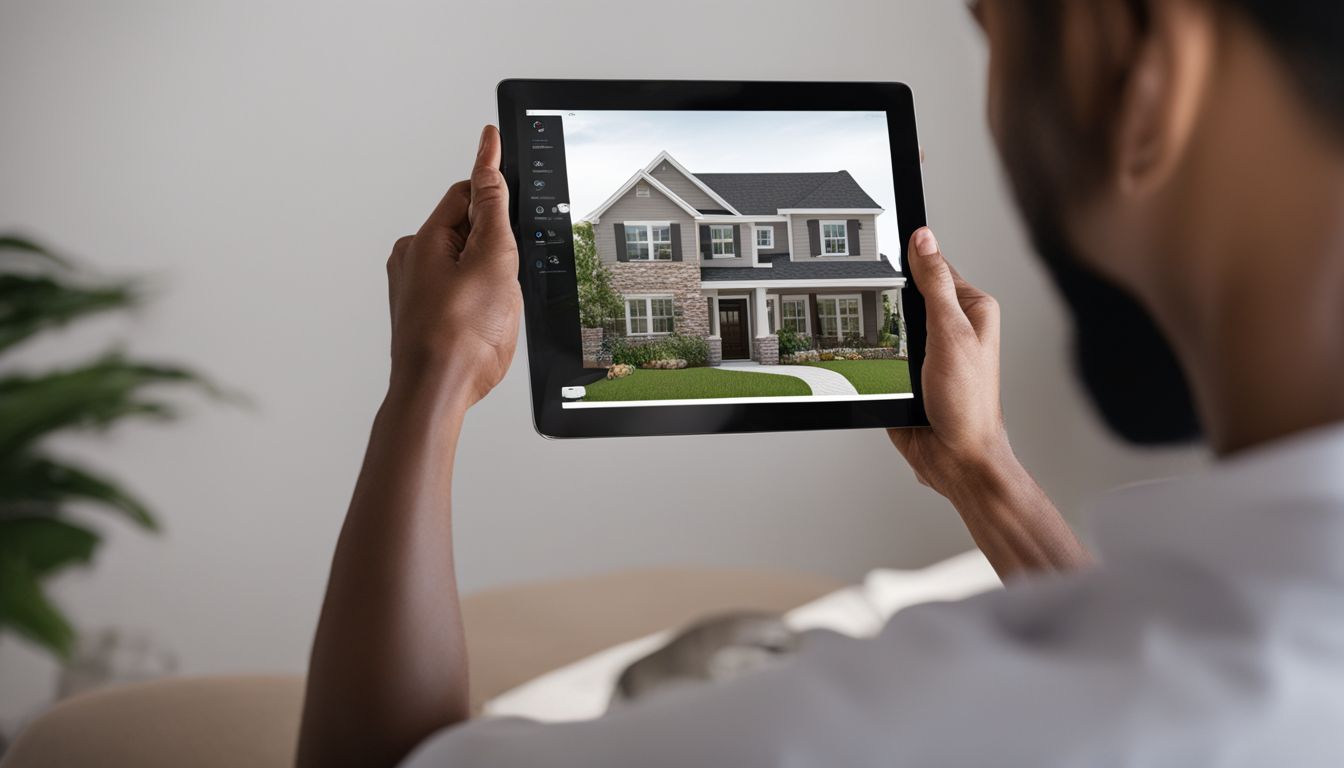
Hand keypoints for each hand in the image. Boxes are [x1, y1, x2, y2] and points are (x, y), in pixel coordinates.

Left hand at [385, 125, 521, 406]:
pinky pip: (460, 290)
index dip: (491, 176)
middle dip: (496, 244)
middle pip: (468, 228)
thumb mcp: (492, 261)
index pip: (466, 192)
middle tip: (508, 275)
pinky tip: (486, 324)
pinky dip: (479, 298)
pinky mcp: (425, 315)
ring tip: (494, 309)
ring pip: (467, 263)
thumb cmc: (458, 337)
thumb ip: (493, 212)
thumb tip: (488, 168)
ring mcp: (416, 290)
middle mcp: (412, 260)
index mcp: (424, 240)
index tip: (493, 138)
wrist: (436, 392)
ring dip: (489, 276)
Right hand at [889, 227, 1012, 496]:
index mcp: (973, 309)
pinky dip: (875, 356)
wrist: (955, 458)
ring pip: (892, 324)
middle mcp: (953, 327)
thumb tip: (923, 240)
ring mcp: (930, 351)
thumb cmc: (968, 404)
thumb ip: (934, 285)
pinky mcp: (910, 374)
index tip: (884, 252)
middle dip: (890, 301)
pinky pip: (884, 352)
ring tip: (877, 340)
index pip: (935, 267)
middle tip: (878, 307)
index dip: (910, 260)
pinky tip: (874, 360)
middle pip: (909, 294)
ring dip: (881, 332)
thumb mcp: (950, 334)